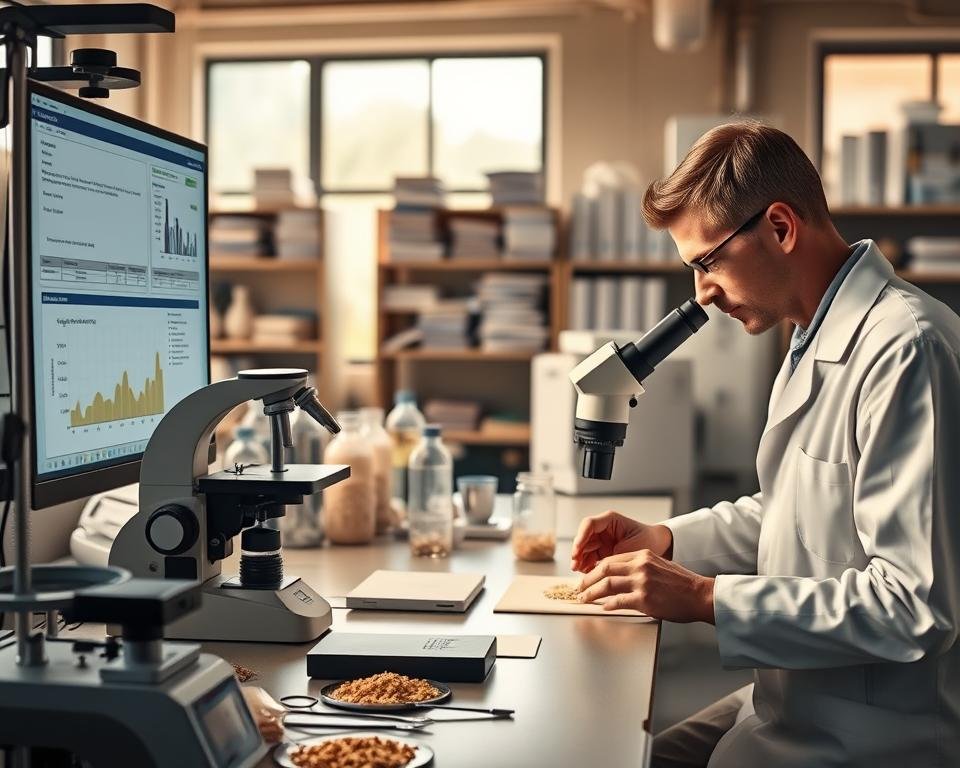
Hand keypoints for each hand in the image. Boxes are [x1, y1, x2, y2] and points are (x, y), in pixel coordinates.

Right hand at [570, 510, 672, 572]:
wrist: (659, 546)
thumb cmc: (648, 542)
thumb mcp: (632, 548)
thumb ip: (614, 556)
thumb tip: (597, 569)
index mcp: (610, 520)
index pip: (589, 524)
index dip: (580, 537)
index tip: (577, 551)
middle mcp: (603, 528)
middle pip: (583, 537)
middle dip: (578, 552)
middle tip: (575, 565)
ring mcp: (601, 540)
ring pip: (584, 548)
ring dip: (580, 560)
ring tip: (579, 571)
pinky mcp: (602, 551)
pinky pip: (590, 557)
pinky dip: (587, 565)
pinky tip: (587, 573)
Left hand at [577, 549, 714, 623]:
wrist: (700, 595)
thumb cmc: (682, 583)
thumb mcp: (660, 564)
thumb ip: (640, 566)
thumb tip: (620, 574)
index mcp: (643, 555)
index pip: (611, 559)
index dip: (596, 568)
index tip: (589, 576)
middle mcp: (640, 566)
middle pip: (604, 569)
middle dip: (588, 579)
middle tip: (580, 588)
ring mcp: (642, 582)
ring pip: (607, 584)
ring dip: (592, 593)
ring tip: (584, 599)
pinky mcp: (645, 599)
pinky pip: (618, 601)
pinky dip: (608, 604)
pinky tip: (603, 607)